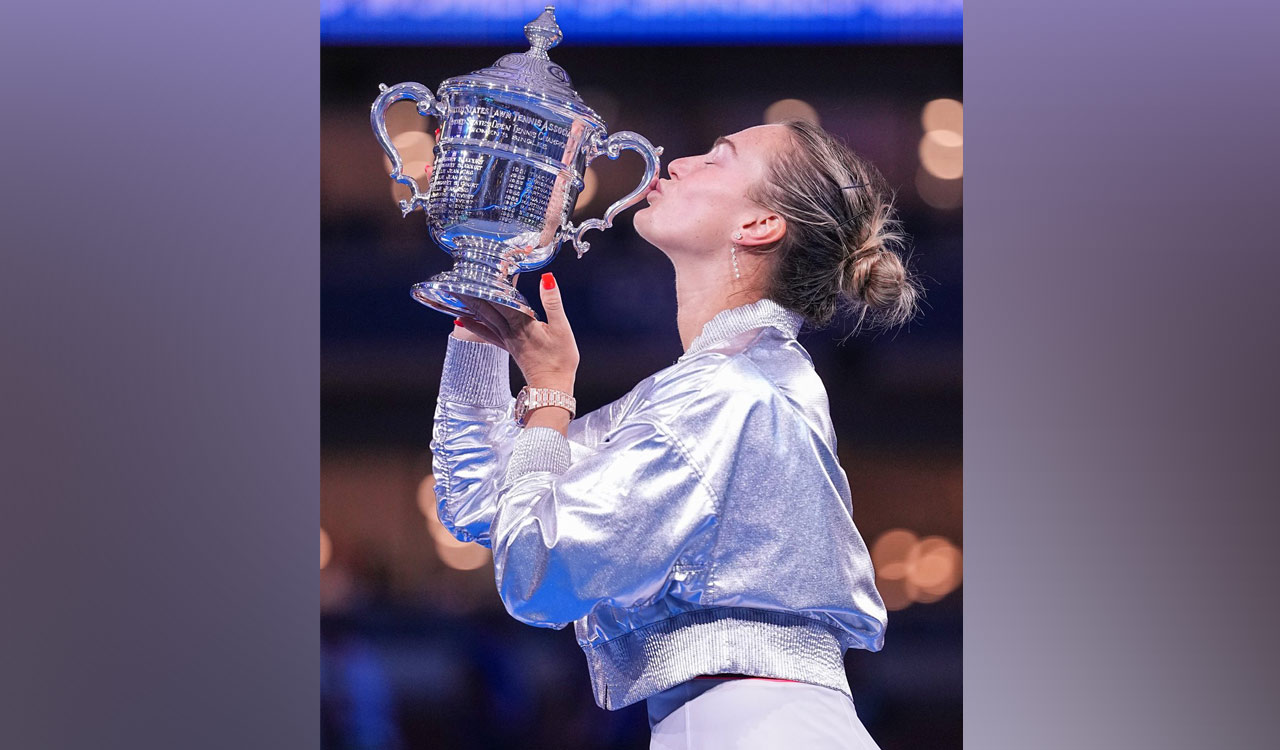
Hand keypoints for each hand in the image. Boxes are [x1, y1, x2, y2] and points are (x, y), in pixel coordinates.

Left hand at [455, 273, 578, 393]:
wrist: (551, 387)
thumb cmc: (560, 359)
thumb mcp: (562, 328)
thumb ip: (552, 302)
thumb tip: (547, 278)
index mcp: (522, 323)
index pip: (502, 298)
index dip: (492, 283)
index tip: (481, 269)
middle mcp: (510, 330)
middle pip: (487, 307)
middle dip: (473, 293)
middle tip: (457, 280)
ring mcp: (507, 339)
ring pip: (484, 318)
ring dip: (470, 305)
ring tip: (456, 293)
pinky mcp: (508, 347)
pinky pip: (486, 334)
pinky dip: (473, 325)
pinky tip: (461, 320)